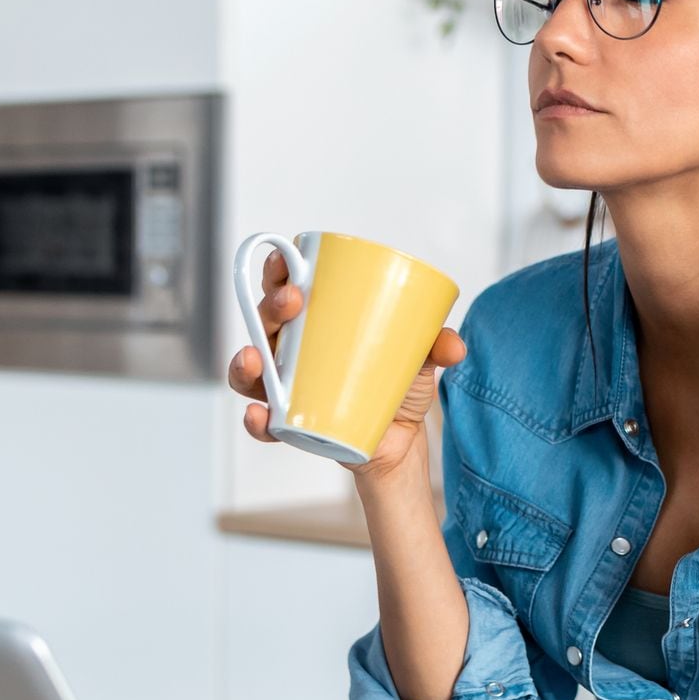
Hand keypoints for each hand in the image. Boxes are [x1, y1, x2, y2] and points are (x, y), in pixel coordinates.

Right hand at [226, 249, 465, 479]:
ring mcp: (286, 385)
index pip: (287, 284)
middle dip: (269, 306)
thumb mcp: (420, 359)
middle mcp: (292, 348)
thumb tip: (453, 345)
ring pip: (250, 369)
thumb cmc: (397, 384)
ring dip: (246, 362)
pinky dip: (255, 418)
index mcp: (317, 320)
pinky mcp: (290, 423)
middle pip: (264, 319)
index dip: (279, 267)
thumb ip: (436, 346)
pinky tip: (259, 414)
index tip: (289, 257)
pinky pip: (262, 421)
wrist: (400, 442)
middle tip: (291, 302)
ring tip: (256, 359)